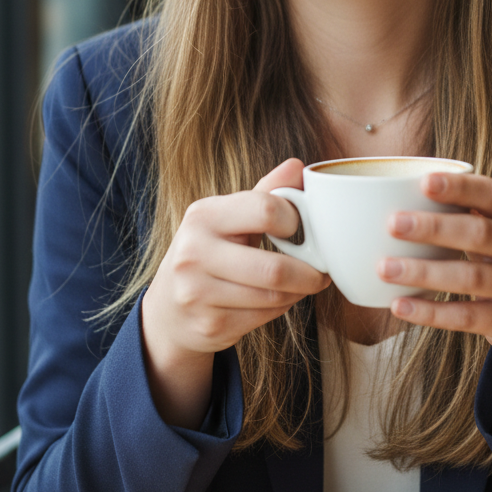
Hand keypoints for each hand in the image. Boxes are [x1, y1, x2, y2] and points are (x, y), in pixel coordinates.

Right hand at [141, 158, 329, 425]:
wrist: (169, 308)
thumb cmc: (210, 251)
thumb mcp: (228, 216)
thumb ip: (266, 192)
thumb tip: (299, 166)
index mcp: (203, 215)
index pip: (266, 209)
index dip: (295, 220)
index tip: (301, 228)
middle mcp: (194, 253)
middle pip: (274, 268)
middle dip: (310, 272)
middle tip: (322, 270)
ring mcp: (198, 293)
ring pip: (273, 297)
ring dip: (298, 292)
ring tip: (303, 283)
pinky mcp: (209, 325)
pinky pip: (264, 318)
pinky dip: (281, 309)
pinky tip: (279, 299)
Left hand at [378, 172, 491, 372]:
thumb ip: (467, 212)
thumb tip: (401, 194)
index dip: (460, 187)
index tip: (424, 181)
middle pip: (480, 233)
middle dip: (433, 228)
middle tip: (392, 223)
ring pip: (470, 277)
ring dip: (423, 272)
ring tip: (385, 268)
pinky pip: (466, 316)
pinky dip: (430, 312)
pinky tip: (400, 305)